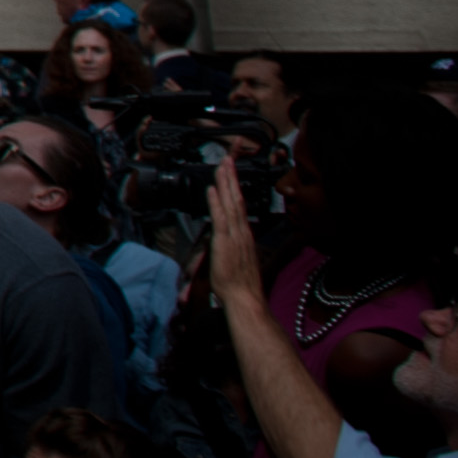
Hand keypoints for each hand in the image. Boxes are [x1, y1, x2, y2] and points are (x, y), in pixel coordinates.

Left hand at [207, 152, 265, 314]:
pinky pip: (220, 218)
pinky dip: (216, 202)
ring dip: (225, 183)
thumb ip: (232, 244)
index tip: (231, 171)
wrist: (244, 298)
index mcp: (245, 235)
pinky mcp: (225, 242)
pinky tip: (212, 189)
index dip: (235, 187)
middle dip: (231, 178)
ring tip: (222, 166)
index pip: (240, 205)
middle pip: (237, 199)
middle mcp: (242, 232)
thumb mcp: (237, 258)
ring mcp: (235, 236)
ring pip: (230, 204)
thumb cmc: (240, 283)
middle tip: (227, 159)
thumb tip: (224, 236)